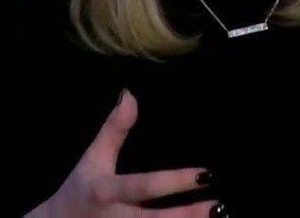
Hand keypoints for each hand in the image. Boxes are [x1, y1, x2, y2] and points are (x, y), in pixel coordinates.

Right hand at [25, 89, 223, 217]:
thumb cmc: (80, 190)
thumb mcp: (93, 158)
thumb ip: (114, 129)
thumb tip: (129, 94)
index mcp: (107, 191)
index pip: (145, 186)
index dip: (175, 181)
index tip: (205, 174)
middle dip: (188, 217)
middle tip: (218, 207)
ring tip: (219, 217)